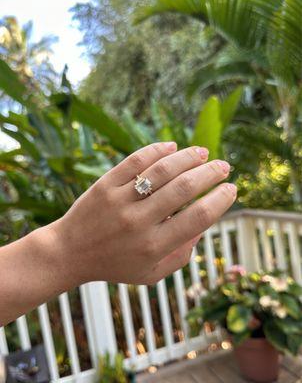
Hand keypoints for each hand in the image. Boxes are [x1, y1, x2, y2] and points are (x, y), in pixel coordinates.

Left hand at [51, 142, 235, 285]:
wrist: (69, 253)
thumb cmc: (114, 265)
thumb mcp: (151, 274)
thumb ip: (181, 256)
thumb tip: (202, 227)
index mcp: (154, 246)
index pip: (199, 217)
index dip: (221, 200)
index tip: (231, 190)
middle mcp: (139, 222)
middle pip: (184, 188)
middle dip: (211, 173)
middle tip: (224, 167)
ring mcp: (120, 201)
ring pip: (162, 170)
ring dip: (188, 157)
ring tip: (203, 153)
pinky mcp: (105, 185)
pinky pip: (135, 160)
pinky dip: (157, 150)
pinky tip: (172, 147)